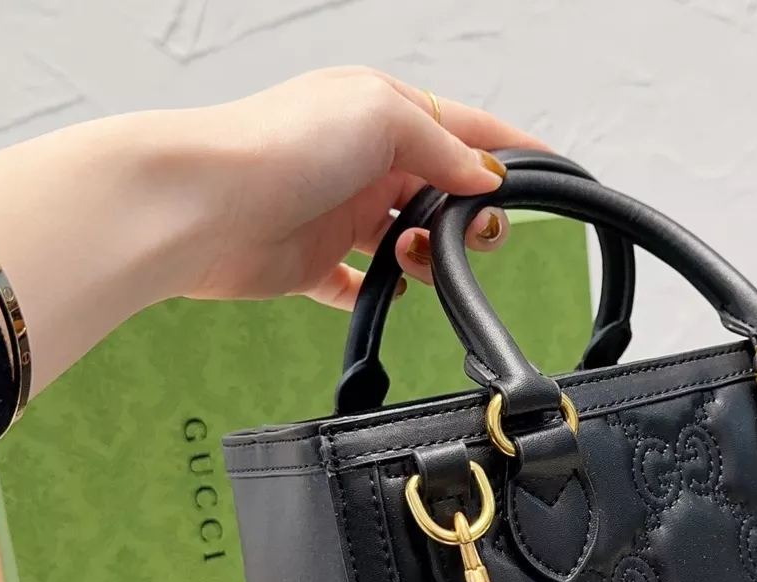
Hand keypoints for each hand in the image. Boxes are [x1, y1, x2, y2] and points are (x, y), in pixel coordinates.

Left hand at [0, 68, 542, 392]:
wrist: (203, 205)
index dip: (513, 152)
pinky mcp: (312, 262)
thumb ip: (443, 145)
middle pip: (445, 193)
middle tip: (466, 238)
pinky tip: (383, 293)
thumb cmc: (277, 145)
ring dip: (426, 258)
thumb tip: (486, 175)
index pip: (467, 129)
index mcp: (382, 112)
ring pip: (411, 242)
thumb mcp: (382, 115)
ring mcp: (339, 213)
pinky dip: (377, 293)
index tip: (554, 178)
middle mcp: (362, 160)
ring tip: (409, 260)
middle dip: (469, 219)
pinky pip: (359, 284)